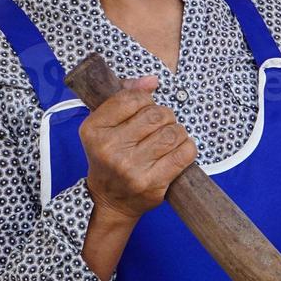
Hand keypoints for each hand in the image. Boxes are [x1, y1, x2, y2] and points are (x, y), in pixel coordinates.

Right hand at [80, 75, 197, 223]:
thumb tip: (152, 80)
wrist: (110, 200)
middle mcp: (110, 148)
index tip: (144, 110)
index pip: (132, 98)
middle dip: (164, 116)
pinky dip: (187, 148)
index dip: (145, 100)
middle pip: (156, 114)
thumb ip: (125, 97)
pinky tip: (178, 150)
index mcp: (94, 129)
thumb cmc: (110, 158)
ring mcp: (131, 167)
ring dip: (177, 132)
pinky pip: (184, 153)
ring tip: (169, 139)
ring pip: (172, 132)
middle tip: (159, 126)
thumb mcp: (105, 125)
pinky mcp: (152, 183)